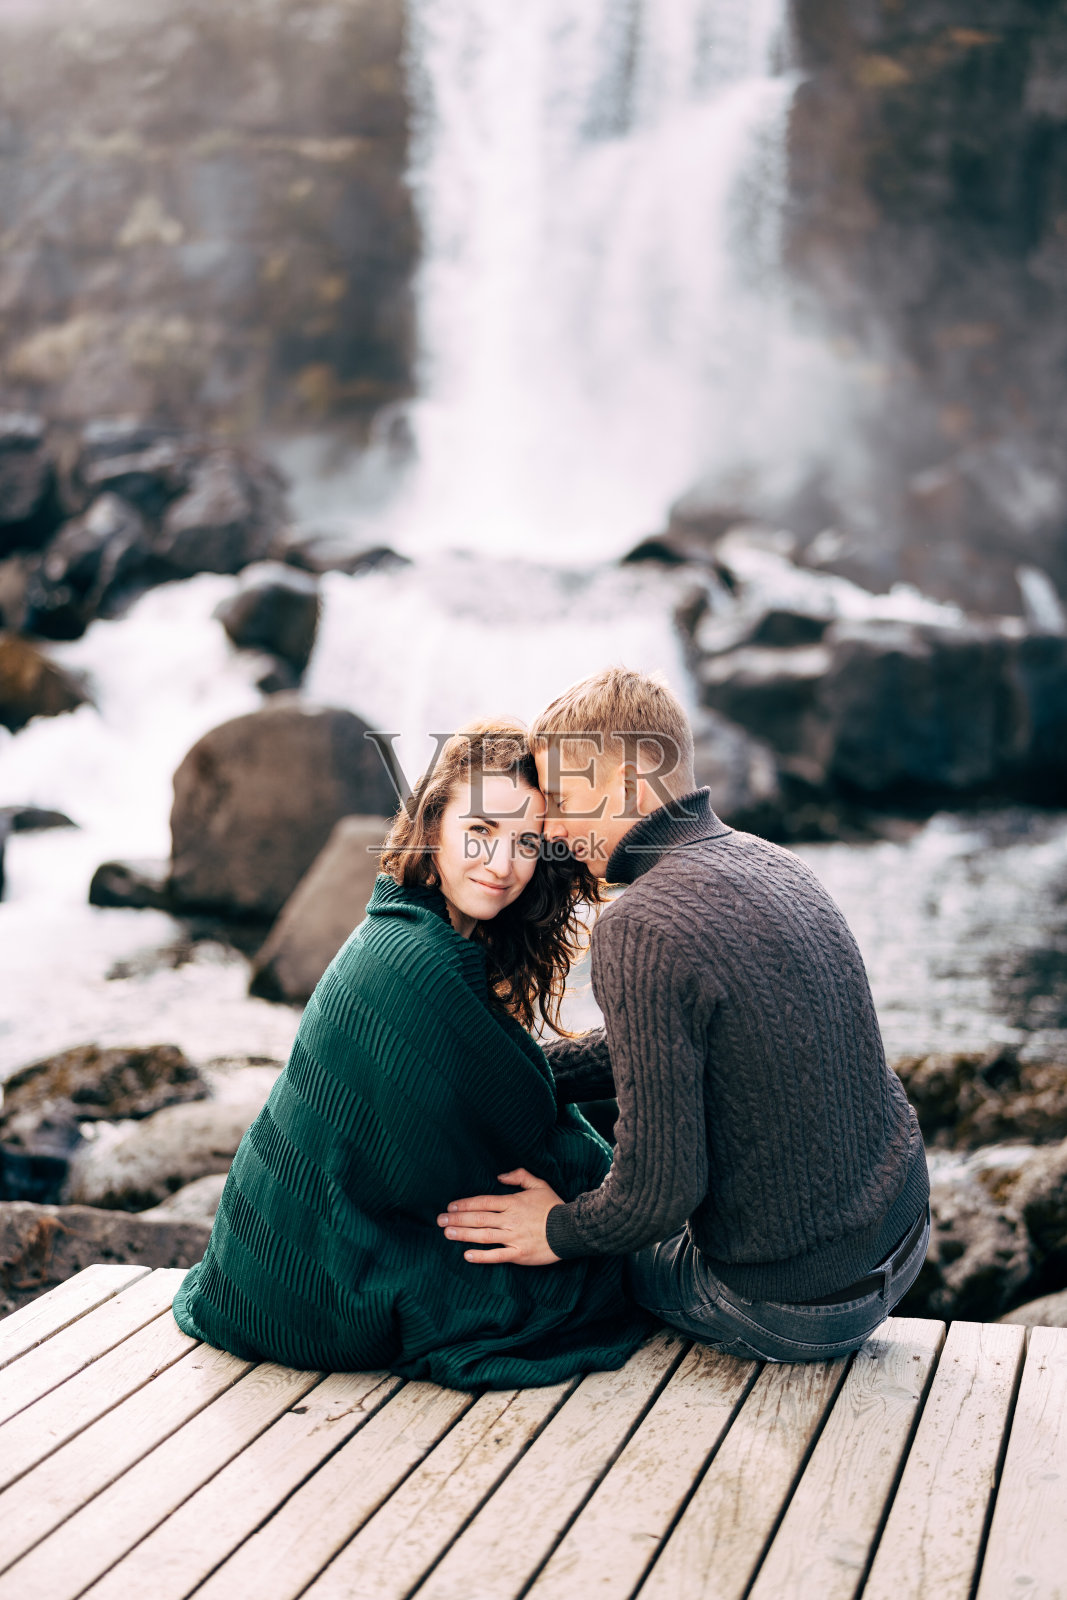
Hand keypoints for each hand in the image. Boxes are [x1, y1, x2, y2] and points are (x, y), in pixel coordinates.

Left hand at [437, 1168, 562, 1265]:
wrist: (571, 1229)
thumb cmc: (553, 1206)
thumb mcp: (539, 1184)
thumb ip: (519, 1176)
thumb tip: (499, 1175)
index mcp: (513, 1202)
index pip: (483, 1202)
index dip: (465, 1204)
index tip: (450, 1207)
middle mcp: (510, 1219)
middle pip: (478, 1218)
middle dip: (457, 1219)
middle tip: (439, 1221)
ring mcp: (513, 1238)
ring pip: (484, 1235)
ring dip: (463, 1234)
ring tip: (447, 1233)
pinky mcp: (519, 1254)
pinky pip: (497, 1256)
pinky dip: (481, 1256)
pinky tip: (467, 1255)